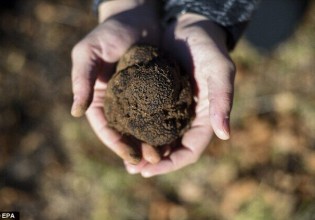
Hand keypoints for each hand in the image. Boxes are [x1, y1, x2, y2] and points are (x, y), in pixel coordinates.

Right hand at [71, 0, 160, 163]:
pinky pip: (159, 114)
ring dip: (151, 144)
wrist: (137, 18)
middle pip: (125, 133)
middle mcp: (118, 103)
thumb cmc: (109, 32)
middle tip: (149, 164)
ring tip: (162, 157)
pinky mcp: (156, 93)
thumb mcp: (89, 52)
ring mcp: (138, 99)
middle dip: (136, 150)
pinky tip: (173, 138)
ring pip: (143, 128)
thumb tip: (76, 112)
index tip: (130, 157)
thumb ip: (82, 80)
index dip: (116, 144)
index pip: (105, 128)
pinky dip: (164, 128)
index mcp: (100, 98)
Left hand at [125, 13, 235, 176]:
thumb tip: (225, 135)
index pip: (191, 150)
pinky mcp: (159, 100)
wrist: (190, 28)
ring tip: (126, 159)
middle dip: (154, 162)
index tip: (149, 171)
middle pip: (173, 149)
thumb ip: (222, 100)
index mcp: (205, 118)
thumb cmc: (208, 47)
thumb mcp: (219, 70)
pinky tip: (124, 134)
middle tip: (133, 170)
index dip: (172, 163)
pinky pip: (148, 121)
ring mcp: (173, 110)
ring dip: (144, 150)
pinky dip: (138, 131)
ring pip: (159, 138)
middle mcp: (189, 118)